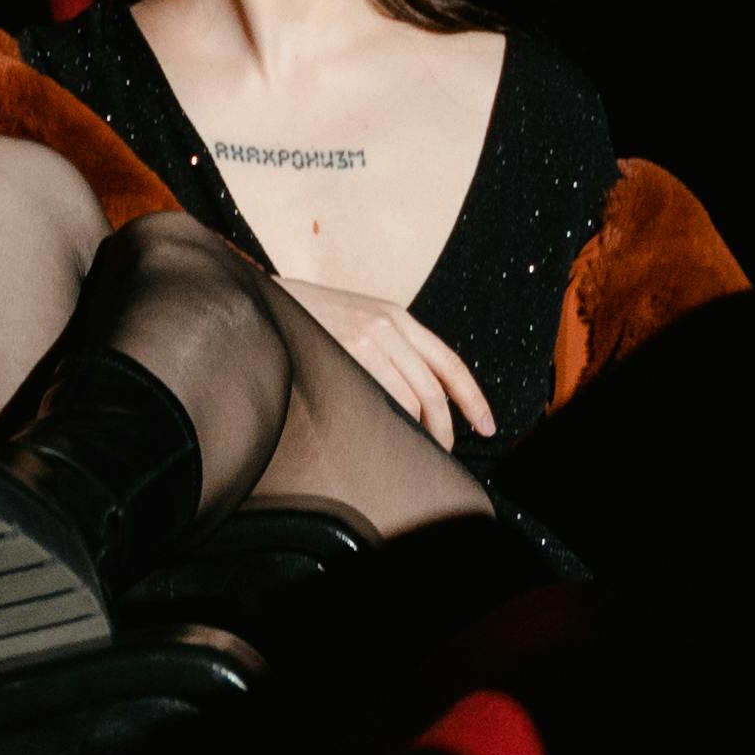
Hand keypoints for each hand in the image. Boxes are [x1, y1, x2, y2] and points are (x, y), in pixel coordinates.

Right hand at [277, 274, 496, 451]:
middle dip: (445, 427)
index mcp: (397, 317)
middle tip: (445, 452)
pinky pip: (380, 398)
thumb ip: (391, 348)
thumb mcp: (360, 322)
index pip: (449, 363)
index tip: (487, 425)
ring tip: (412, 449)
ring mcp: (366, 340)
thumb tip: (419, 398)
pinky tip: (384, 435)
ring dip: (417, 431)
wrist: (267, 303)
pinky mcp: (344, 354)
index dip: (473, 398)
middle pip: (433, 389)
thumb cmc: (313, 321)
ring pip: (409, 400)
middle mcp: (388, 326)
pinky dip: (390, 423)